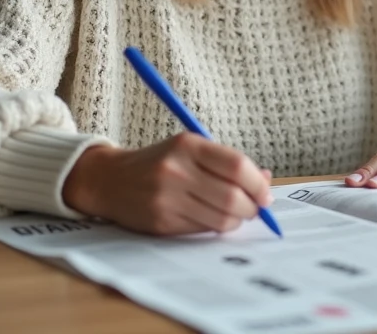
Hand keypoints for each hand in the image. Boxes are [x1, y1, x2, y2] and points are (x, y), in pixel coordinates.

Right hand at [61, 132, 273, 235]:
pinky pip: (202, 230)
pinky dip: (215, 227)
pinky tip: (211, 218)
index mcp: (187, 145)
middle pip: (232, 196)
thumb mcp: (191, 149)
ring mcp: (167, 198)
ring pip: (221, 218)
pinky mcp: (161, 222)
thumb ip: (227, 162)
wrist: (111, 180)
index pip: (236, 165)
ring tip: (235, 213)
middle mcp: (176, 170)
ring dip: (237, 220)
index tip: (265, 192)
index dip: (258, 183)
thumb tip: (266, 179)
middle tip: (254, 207)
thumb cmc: (160, 162)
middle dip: (252, 207)